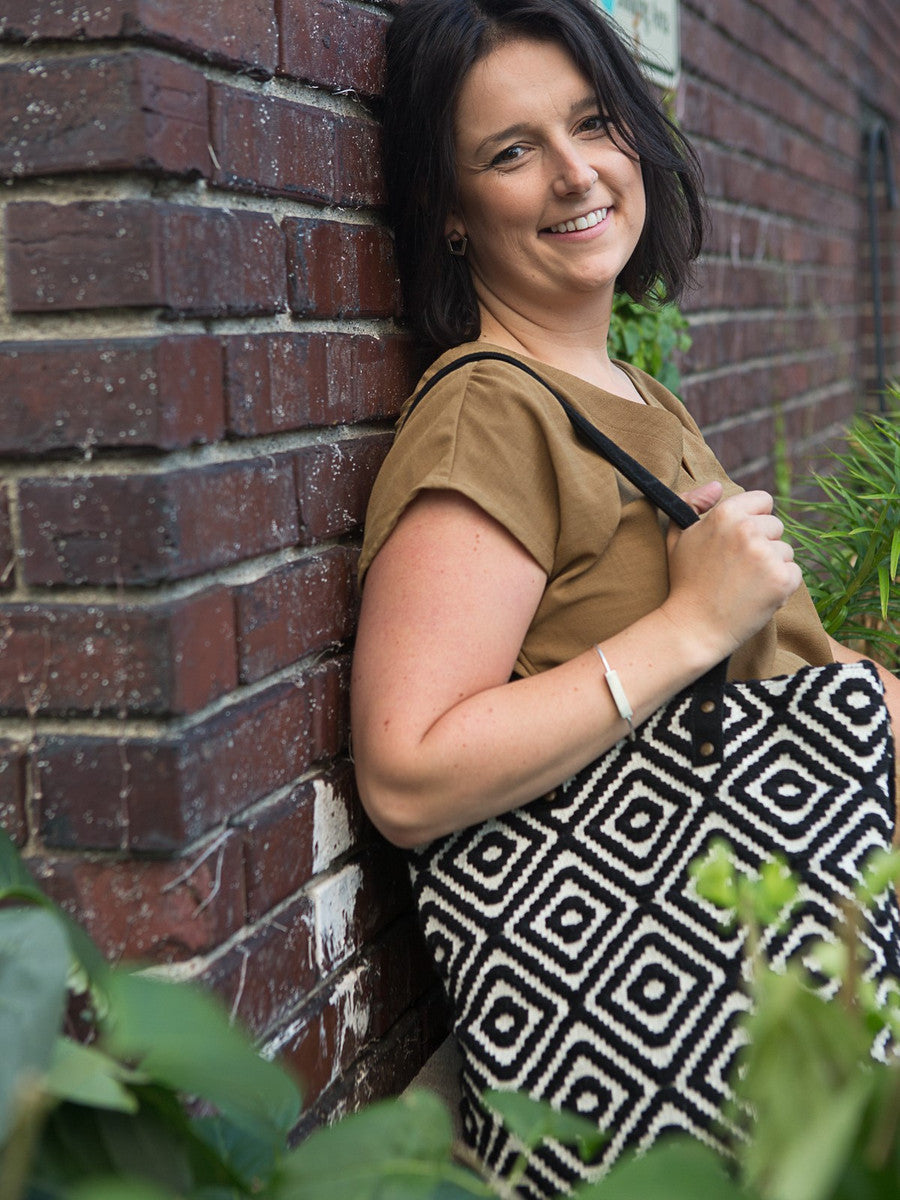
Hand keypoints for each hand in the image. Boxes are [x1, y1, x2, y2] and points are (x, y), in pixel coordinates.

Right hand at [664, 485, 802, 657]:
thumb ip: (692, 504)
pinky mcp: (782, 580)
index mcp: (726, 514)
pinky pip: (794, 574)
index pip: (763, 501)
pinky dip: (781, 587)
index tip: (741, 541)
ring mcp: (767, 555)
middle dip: (764, 545)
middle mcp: (748, 529)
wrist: (693, 627)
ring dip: (772, 567)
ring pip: (786, 552)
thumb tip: (717, 486)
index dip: (754, 520)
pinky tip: (757, 596)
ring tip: (746, 585)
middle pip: (777, 527)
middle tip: (738, 569)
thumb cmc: (685, 582)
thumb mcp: (678, 537)